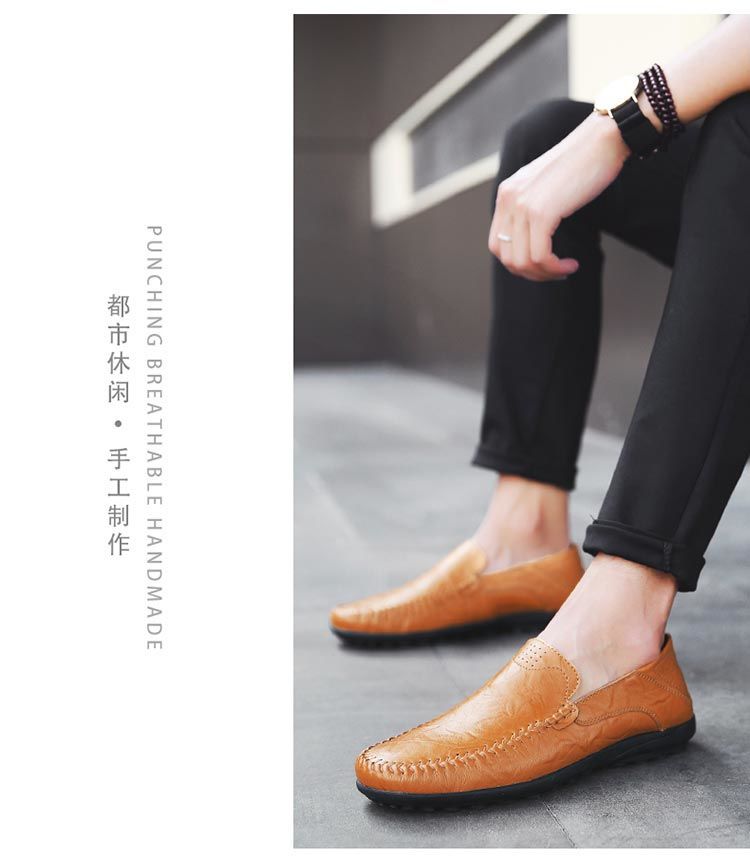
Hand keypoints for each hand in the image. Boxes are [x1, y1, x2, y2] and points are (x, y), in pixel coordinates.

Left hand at [488, 112, 629, 280]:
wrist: (601, 140)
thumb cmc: (583, 165)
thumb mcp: (545, 187)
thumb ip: (532, 209)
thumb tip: (532, 245)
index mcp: (506, 194)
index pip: (497, 245)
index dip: (518, 263)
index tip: (543, 265)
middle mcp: (508, 199)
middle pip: (507, 258)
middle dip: (532, 273)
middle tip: (556, 272)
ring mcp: (522, 205)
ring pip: (523, 261)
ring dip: (546, 273)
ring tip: (566, 269)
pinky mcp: (541, 212)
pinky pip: (540, 256)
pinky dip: (555, 267)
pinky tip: (571, 264)